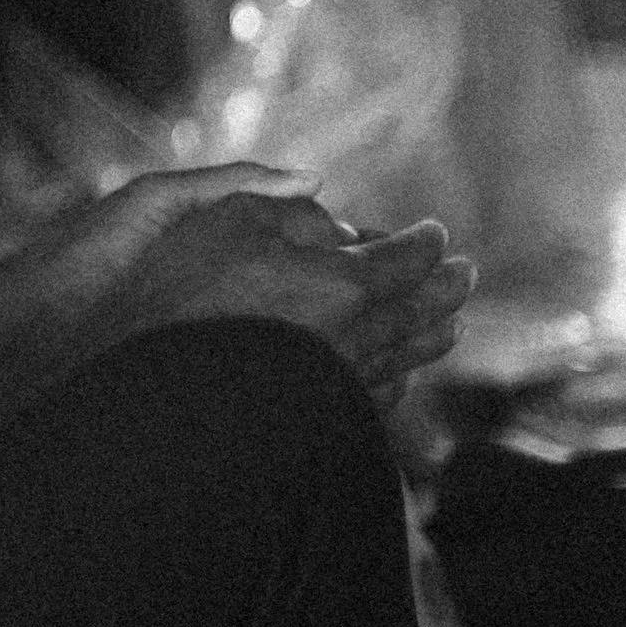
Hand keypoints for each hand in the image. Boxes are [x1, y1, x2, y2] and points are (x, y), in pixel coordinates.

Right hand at [125, 183, 471, 394]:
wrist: (159, 387)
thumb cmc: (186, 289)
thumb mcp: (233, 217)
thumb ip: (295, 209)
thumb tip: (343, 225)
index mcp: (345, 282)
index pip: (410, 257)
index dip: (425, 240)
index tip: (434, 231)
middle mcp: (356, 337)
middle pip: (422, 310)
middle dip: (446, 286)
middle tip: (465, 273)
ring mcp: (342, 383)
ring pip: (407, 357)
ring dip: (433, 333)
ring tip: (449, 322)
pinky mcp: (322, 417)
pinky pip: (380, 396)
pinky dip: (399, 379)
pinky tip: (398, 373)